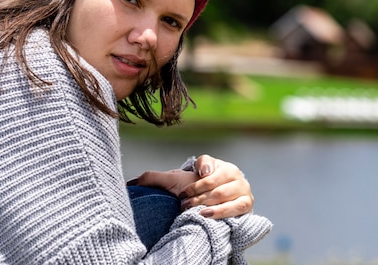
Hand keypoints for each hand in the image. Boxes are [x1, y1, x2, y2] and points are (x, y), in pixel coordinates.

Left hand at [134, 154, 253, 219]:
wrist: (211, 212)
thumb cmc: (192, 194)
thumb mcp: (173, 183)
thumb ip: (153, 178)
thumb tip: (130, 182)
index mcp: (215, 163)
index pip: (206, 162)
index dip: (196, 174)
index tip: (184, 190)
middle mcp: (232, 172)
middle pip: (214, 181)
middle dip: (197, 194)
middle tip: (182, 204)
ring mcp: (242, 187)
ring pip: (223, 194)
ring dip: (205, 203)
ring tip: (191, 211)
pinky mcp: (246, 203)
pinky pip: (237, 206)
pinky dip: (221, 211)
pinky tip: (207, 215)